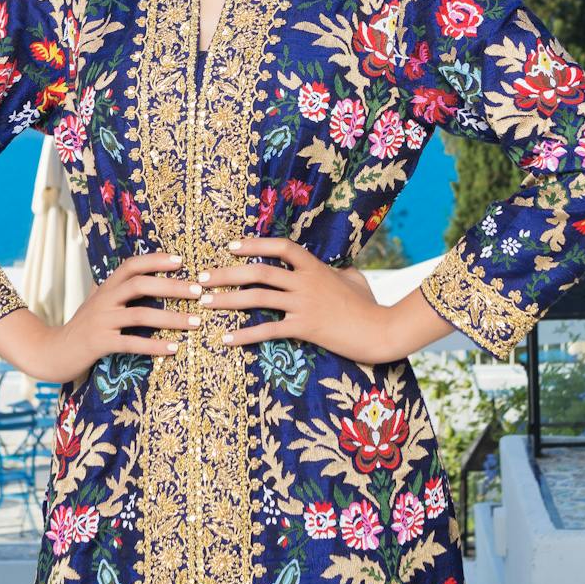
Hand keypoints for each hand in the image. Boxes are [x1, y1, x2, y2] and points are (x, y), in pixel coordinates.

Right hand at [40, 250, 197, 383]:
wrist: (52, 352)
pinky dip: (155, 346)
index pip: (132, 265)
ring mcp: (101, 321)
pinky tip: (174, 348)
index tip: (181, 260)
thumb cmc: (83, 327)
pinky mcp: (100, 344)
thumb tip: (151, 279)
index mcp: (106, 287)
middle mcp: (104, 300)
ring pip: (140, 314)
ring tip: (195, 322)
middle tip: (198, 290)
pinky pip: (132, 343)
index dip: (156, 260)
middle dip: (171, 286)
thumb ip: (120, 292)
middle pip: (139, 284)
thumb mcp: (100, 304)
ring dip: (171, 317)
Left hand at [198, 237, 406, 364]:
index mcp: (315, 267)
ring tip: (205, 303)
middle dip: (226, 273)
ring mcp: (304, 304)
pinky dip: (244, 335)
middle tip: (202, 277)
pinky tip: (226, 339)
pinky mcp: (305, 328)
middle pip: (258, 272)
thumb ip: (341, 271)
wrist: (381, 330)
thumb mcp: (355, 279)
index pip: (280, 247)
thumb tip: (339, 268)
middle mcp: (306, 282)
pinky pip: (267, 330)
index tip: (231, 247)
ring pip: (257, 298)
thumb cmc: (370, 305)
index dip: (254, 244)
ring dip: (227, 300)